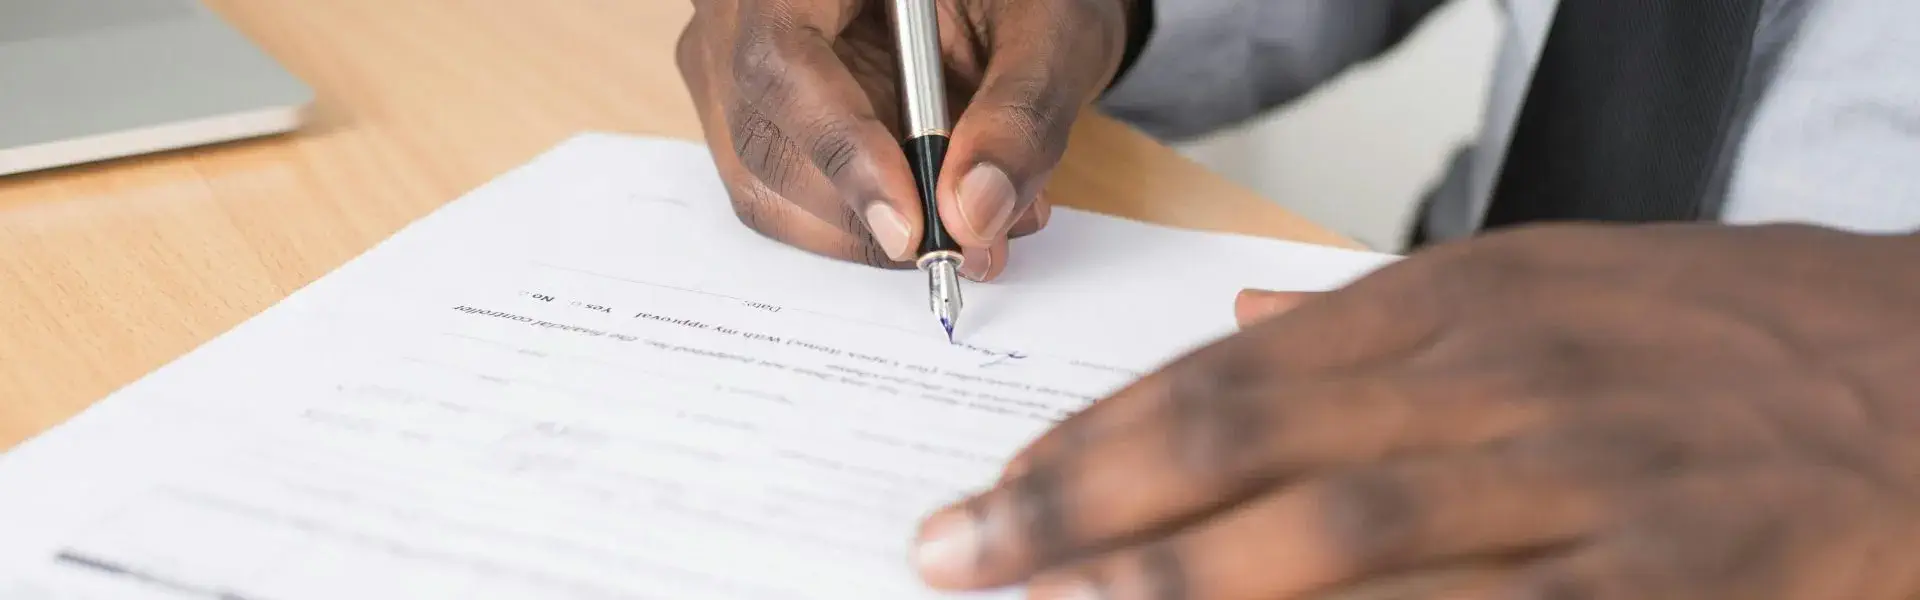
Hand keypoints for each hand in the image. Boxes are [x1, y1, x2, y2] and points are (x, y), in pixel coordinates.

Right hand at [676, 0, 1133, 280]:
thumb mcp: (1049, 29)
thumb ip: (1022, 111)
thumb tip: (975, 213)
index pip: (781, 60)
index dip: (841, 151)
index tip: (911, 226)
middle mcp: (743, 13)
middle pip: (762, 138)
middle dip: (864, 213)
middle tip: (968, 242)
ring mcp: (732, 66)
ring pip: (765, 185)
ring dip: (867, 229)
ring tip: (973, 217)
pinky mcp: (754, 116)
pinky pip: (783, 195)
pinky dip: (861, 222)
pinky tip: (935, 203)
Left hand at [912, 222, 1919, 598]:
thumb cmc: (1730, 335)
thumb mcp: (1552, 288)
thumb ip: (1387, 323)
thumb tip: (1238, 326)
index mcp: (1457, 305)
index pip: (1220, 377)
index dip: (1085, 442)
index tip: (985, 495)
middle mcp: (1494, 382)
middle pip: (1239, 455)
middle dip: (1077, 515)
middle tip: (958, 560)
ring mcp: (1579, 484)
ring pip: (1334, 546)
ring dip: (1176, 590)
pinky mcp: (1668, 579)